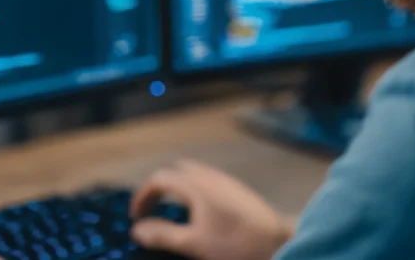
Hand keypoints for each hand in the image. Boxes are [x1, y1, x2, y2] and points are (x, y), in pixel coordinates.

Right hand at [130, 161, 293, 259]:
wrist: (278, 242)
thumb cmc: (235, 244)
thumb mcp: (192, 244)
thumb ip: (162, 235)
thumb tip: (138, 229)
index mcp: (195, 185)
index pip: (159, 179)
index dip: (143, 196)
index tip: (137, 216)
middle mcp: (209, 176)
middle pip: (176, 170)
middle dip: (160, 186)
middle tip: (153, 208)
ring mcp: (225, 181)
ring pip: (194, 174)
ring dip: (178, 188)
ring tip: (174, 212)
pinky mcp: (238, 189)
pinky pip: (208, 180)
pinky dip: (194, 190)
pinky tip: (201, 214)